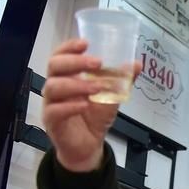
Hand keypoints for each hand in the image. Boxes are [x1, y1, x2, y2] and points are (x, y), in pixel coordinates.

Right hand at [42, 39, 140, 172]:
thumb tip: (137, 63)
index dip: (69, 47)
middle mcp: (56, 87)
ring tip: (97, 87)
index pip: (61, 56)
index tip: (85, 43)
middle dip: (75, 61)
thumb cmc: (95, 117)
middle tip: (97, 63)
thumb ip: (121, 80)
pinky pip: (54, 111)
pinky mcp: (52, 122)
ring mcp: (51, 104)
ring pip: (53, 87)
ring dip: (76, 84)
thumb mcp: (112, 97)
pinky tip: (85, 105)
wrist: (89, 145)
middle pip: (54, 66)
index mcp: (67, 77)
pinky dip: (70, 106)